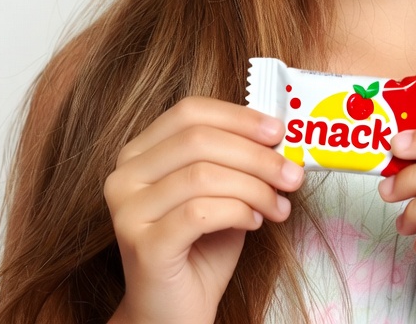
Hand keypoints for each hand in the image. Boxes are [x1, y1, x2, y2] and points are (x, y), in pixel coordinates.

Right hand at [103, 97, 302, 323]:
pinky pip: (199, 212)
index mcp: (140, 151)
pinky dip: (237, 212)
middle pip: (199, 139)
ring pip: (202, 174)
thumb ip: (237, 159)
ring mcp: (127, 210)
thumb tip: (280, 134)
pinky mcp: (141, 244)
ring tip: (279, 206)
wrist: (172, 314)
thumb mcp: (222, 191)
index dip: (238, 116)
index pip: (190, 111)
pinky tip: (255, 222)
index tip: (278, 130)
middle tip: (291, 174)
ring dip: (254, 187)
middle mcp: (124, 175)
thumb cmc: (201, 247)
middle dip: (255, 154)